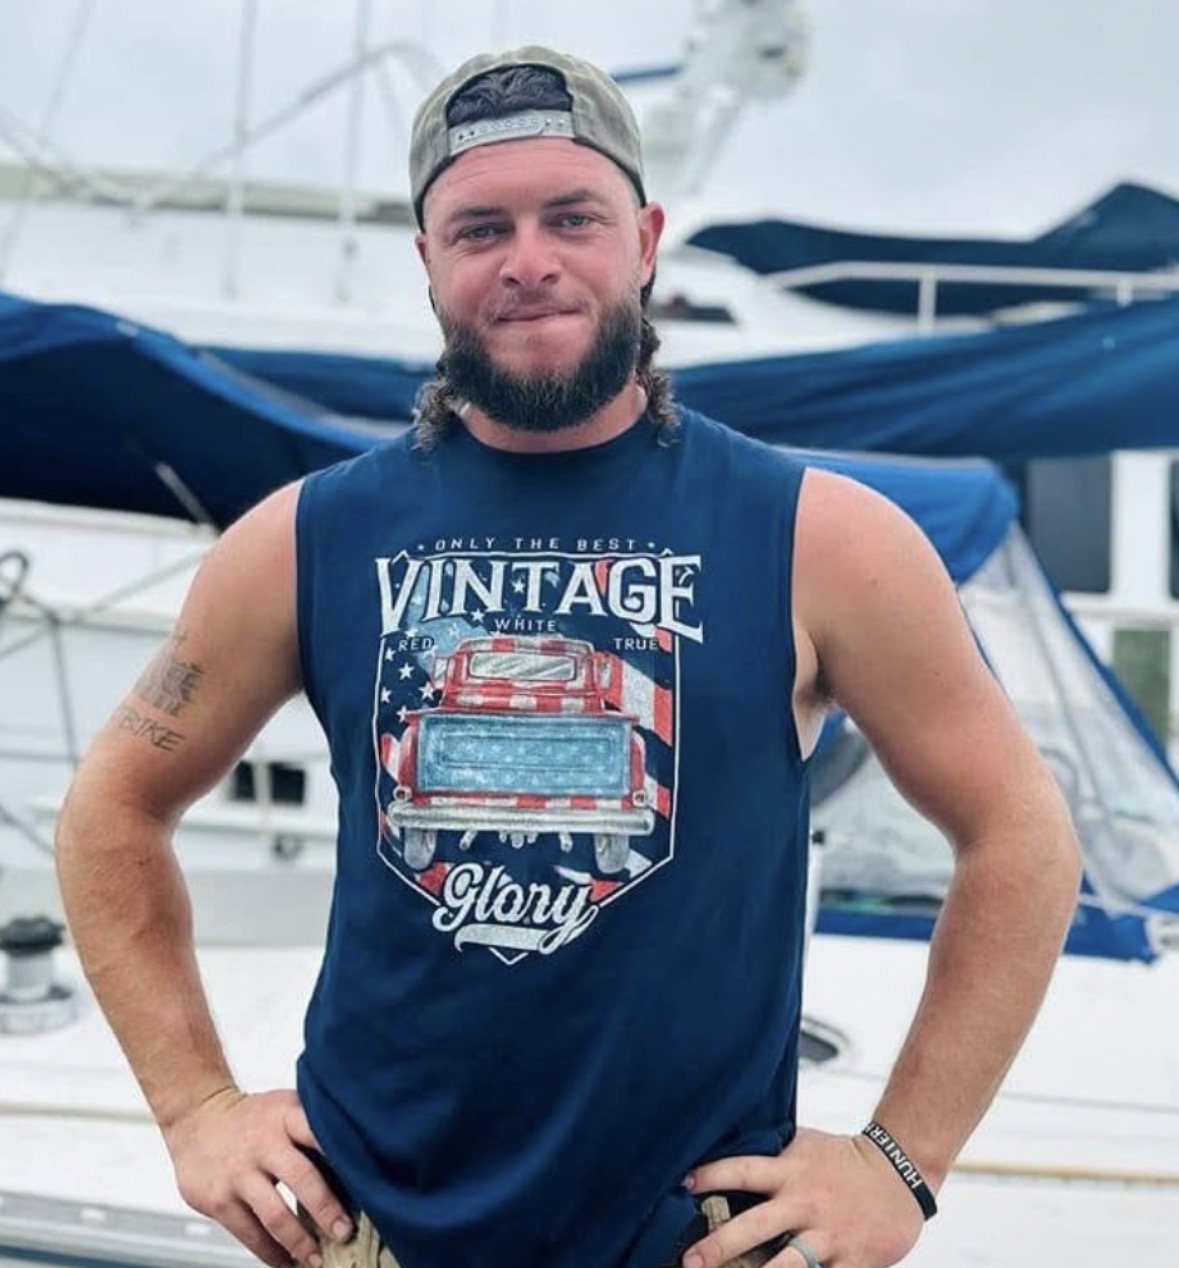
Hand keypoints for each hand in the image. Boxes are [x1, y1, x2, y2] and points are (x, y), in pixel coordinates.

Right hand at [162, 1087, 353, 1267]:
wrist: (198, 1119)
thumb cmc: (255, 1118)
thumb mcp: (285, 1108)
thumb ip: (313, 1127)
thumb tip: (358, 1159)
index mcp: (286, 1115)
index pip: (318, 1130)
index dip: (342, 1152)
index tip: (365, 1178)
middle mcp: (264, 1143)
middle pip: (302, 1178)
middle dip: (327, 1209)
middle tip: (345, 1232)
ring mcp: (239, 1173)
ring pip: (275, 1215)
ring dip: (300, 1242)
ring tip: (318, 1260)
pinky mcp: (219, 1200)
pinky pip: (250, 1234)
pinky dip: (272, 1253)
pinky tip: (288, 1262)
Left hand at [681, 1127, 925, 1267]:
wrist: (900, 1173)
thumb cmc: (844, 1160)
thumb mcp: (804, 1144)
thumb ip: (772, 1153)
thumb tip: (727, 1146)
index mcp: (791, 1170)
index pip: (743, 1170)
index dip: (712, 1175)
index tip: (682, 1183)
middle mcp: (805, 1202)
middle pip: (756, 1226)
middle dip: (720, 1245)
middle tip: (690, 1261)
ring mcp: (829, 1234)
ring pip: (787, 1264)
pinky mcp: (854, 1261)